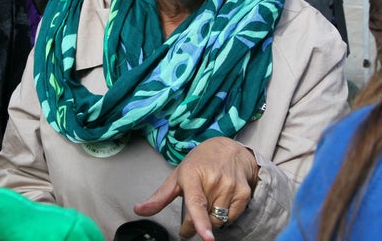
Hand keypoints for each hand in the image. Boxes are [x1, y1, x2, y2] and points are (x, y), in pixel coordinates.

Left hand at [133, 137, 258, 240]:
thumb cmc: (200, 163)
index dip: (200, 221)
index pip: (196, 202)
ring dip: (209, 222)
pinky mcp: (244, 193)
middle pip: (204, 218)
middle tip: (188, 223)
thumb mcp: (177, 176)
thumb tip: (138, 210)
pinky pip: (231, 217)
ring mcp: (230, 186)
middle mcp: (213, 180)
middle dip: (193, 226)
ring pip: (218, 220)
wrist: (229, 148)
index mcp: (193, 175)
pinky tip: (220, 203)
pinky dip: (224, 217)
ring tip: (207, 204)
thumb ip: (159, 197)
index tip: (206, 237)